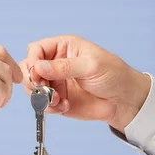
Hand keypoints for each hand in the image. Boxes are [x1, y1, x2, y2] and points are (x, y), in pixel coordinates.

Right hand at [21, 35, 149, 131]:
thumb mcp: (90, 65)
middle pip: (29, 68)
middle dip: (33, 80)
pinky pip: (43, 104)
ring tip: (57, 100)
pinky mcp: (58, 99)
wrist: (124, 100)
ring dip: (40, 96)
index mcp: (64, 47)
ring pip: (32, 87)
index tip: (37, 73)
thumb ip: (64, 66)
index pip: (36, 49)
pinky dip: (49, 107)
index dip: (33, 60)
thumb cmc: (113, 74)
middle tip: (44, 89)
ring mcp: (56, 82)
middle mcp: (56, 63)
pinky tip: (64, 106)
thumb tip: (38, 67)